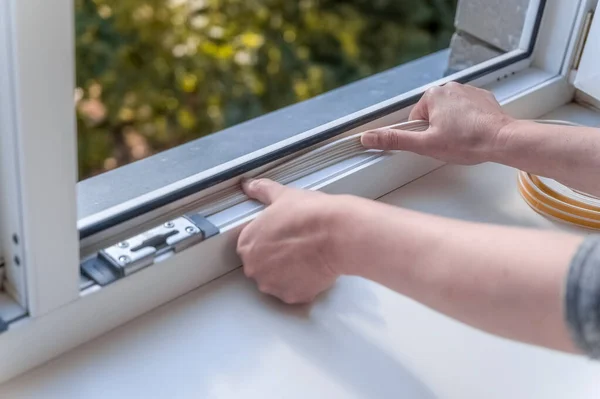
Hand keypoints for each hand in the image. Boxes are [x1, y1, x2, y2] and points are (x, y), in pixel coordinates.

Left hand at [237, 179, 346, 303]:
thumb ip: (262, 191)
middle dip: (276, 259)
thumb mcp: (283, 196)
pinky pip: (295, 292)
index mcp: (247, 243)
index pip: (251, 246)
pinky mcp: (292, 296)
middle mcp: (253, 267)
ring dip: (288, 273)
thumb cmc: (310, 214)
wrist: (337, 234)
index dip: (269, 240)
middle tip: (296, 246)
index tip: (283, 236)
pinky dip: (303, 284)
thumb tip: (250, 185)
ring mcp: (272, 284)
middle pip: (262, 266)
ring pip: (277, 281)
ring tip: (306, 257)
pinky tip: (313, 269)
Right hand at [361, 82, 514, 164]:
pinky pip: (466, 110)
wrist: (502, 139)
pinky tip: (474, 132)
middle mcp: (449, 87)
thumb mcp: (426, 145)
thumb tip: (368, 137)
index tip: (436, 142)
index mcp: (432, 95)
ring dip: (453, 126)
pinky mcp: (482, 97)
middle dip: (438, 130)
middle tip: (450, 143)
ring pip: (450, 113)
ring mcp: (467, 90)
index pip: (416, 120)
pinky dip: (468, 122)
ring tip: (464, 139)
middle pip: (432, 115)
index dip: (423, 136)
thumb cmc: (467, 142)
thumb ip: (395, 140)